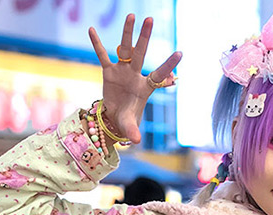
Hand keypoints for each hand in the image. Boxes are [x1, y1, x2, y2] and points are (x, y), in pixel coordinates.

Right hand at [88, 14, 180, 143]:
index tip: (180, 52)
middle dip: (145, 37)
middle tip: (150, 19)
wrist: (114, 118)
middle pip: (141, 53)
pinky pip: (101, 56)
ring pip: (125, 49)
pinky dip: (96, 44)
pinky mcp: (108, 72)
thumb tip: (137, 141)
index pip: (159, 75)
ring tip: (131, 15)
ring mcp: (122, 71)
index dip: (169, 66)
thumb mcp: (130, 127)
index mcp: (145, 88)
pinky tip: (91, 29)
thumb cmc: (127, 120)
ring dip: (127, 33)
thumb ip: (133, 132)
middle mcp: (135, 75)